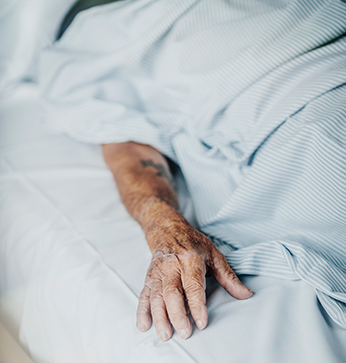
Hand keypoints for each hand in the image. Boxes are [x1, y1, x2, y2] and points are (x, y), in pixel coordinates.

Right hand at [136, 217, 252, 340]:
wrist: (167, 229)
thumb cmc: (192, 243)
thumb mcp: (214, 255)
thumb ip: (228, 277)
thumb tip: (245, 294)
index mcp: (190, 259)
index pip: (193, 285)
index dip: (197, 304)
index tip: (201, 321)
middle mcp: (172, 266)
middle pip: (172, 292)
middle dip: (177, 314)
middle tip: (185, 332)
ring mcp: (158, 272)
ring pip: (156, 296)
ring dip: (159, 316)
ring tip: (165, 334)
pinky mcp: (149, 277)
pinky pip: (144, 294)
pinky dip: (142, 310)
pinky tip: (144, 325)